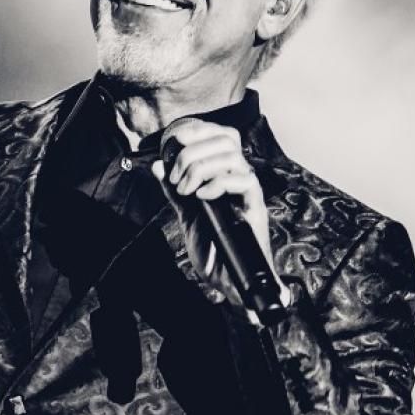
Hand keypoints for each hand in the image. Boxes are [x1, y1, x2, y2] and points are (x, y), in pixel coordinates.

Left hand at [150, 120, 286, 312]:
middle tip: (176, 178)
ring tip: (186, 189)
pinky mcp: (255, 210)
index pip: (221, 137)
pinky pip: (245, 182)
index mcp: (225, 177)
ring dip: (201, 168)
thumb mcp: (187, 215)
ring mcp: (249, 195)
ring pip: (234, 158)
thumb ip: (174, 191)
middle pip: (227, 141)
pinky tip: (202, 197)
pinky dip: (218, 184)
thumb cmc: (214, 250)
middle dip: (193, 153)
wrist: (229, 283)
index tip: (175, 141)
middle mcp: (240, 181)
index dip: (200, 131)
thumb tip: (158, 164)